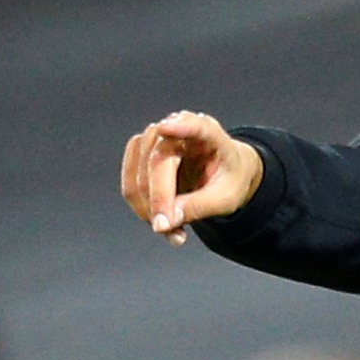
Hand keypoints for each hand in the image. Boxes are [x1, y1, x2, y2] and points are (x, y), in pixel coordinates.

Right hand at [121, 111, 263, 245]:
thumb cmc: (229, 180)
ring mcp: (155, 139)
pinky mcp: (140, 154)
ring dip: (149, 210)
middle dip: (160, 202)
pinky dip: (143, 209)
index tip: (167, 128)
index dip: (181, 126)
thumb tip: (164, 222)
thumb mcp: (225, 199)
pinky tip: (163, 222)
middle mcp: (179, 128)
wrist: (225, 173)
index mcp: (211, 133)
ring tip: (173, 231)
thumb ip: (198, 207)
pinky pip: (131, 186)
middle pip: (157, 162)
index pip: (197, 126)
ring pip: (138, 176)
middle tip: (172, 233)